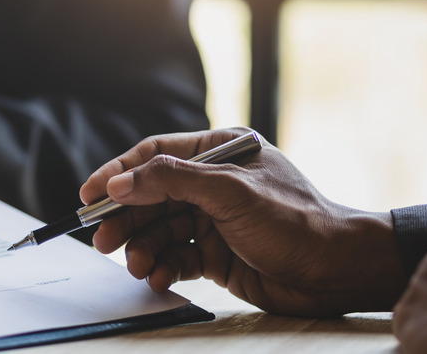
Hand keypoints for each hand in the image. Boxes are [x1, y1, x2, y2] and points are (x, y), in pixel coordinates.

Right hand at [83, 128, 406, 316]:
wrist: (336, 272)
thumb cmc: (295, 223)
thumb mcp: (230, 192)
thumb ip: (171, 180)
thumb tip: (120, 182)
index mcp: (219, 150)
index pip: (156, 155)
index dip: (119, 173)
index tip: (90, 195)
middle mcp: (213, 182)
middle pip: (152, 196)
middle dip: (126, 219)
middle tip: (103, 241)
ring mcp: (214, 219)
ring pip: (160, 229)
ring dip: (143, 247)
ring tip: (136, 265)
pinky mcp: (216, 253)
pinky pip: (176, 256)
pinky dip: (163, 266)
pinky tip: (158, 277)